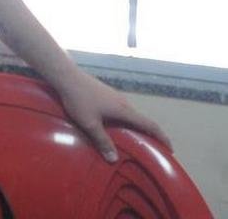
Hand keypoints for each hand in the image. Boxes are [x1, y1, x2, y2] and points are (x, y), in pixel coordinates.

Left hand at [55, 68, 171, 162]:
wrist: (67, 76)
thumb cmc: (78, 100)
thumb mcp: (89, 124)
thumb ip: (102, 141)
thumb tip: (114, 160)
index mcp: (124, 110)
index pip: (150, 125)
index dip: (162, 137)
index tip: (170, 149)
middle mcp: (124, 102)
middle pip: (142, 120)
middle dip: (151, 134)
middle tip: (154, 148)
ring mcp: (115, 96)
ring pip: (131, 114)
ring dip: (138, 127)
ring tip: (137, 140)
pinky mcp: (106, 93)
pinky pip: (122, 110)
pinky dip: (127, 120)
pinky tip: (118, 126)